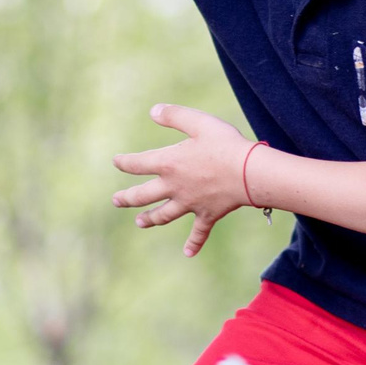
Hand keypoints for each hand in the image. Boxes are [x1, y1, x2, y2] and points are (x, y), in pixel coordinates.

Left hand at [112, 103, 256, 256]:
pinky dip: (194, 243)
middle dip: (127, 197)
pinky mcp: (208, 215)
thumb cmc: (225, 144)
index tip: (116, 162)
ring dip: (150, 219)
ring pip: (164, 215)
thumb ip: (175, 116)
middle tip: (116, 200)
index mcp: (169, 163)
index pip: (138, 164)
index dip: (124, 163)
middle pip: (143, 196)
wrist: (249, 173)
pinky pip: (199, 233)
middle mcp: (174, 187)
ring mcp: (190, 204)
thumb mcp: (199, 122)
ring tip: (139, 222)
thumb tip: (153, 111)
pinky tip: (188, 253)